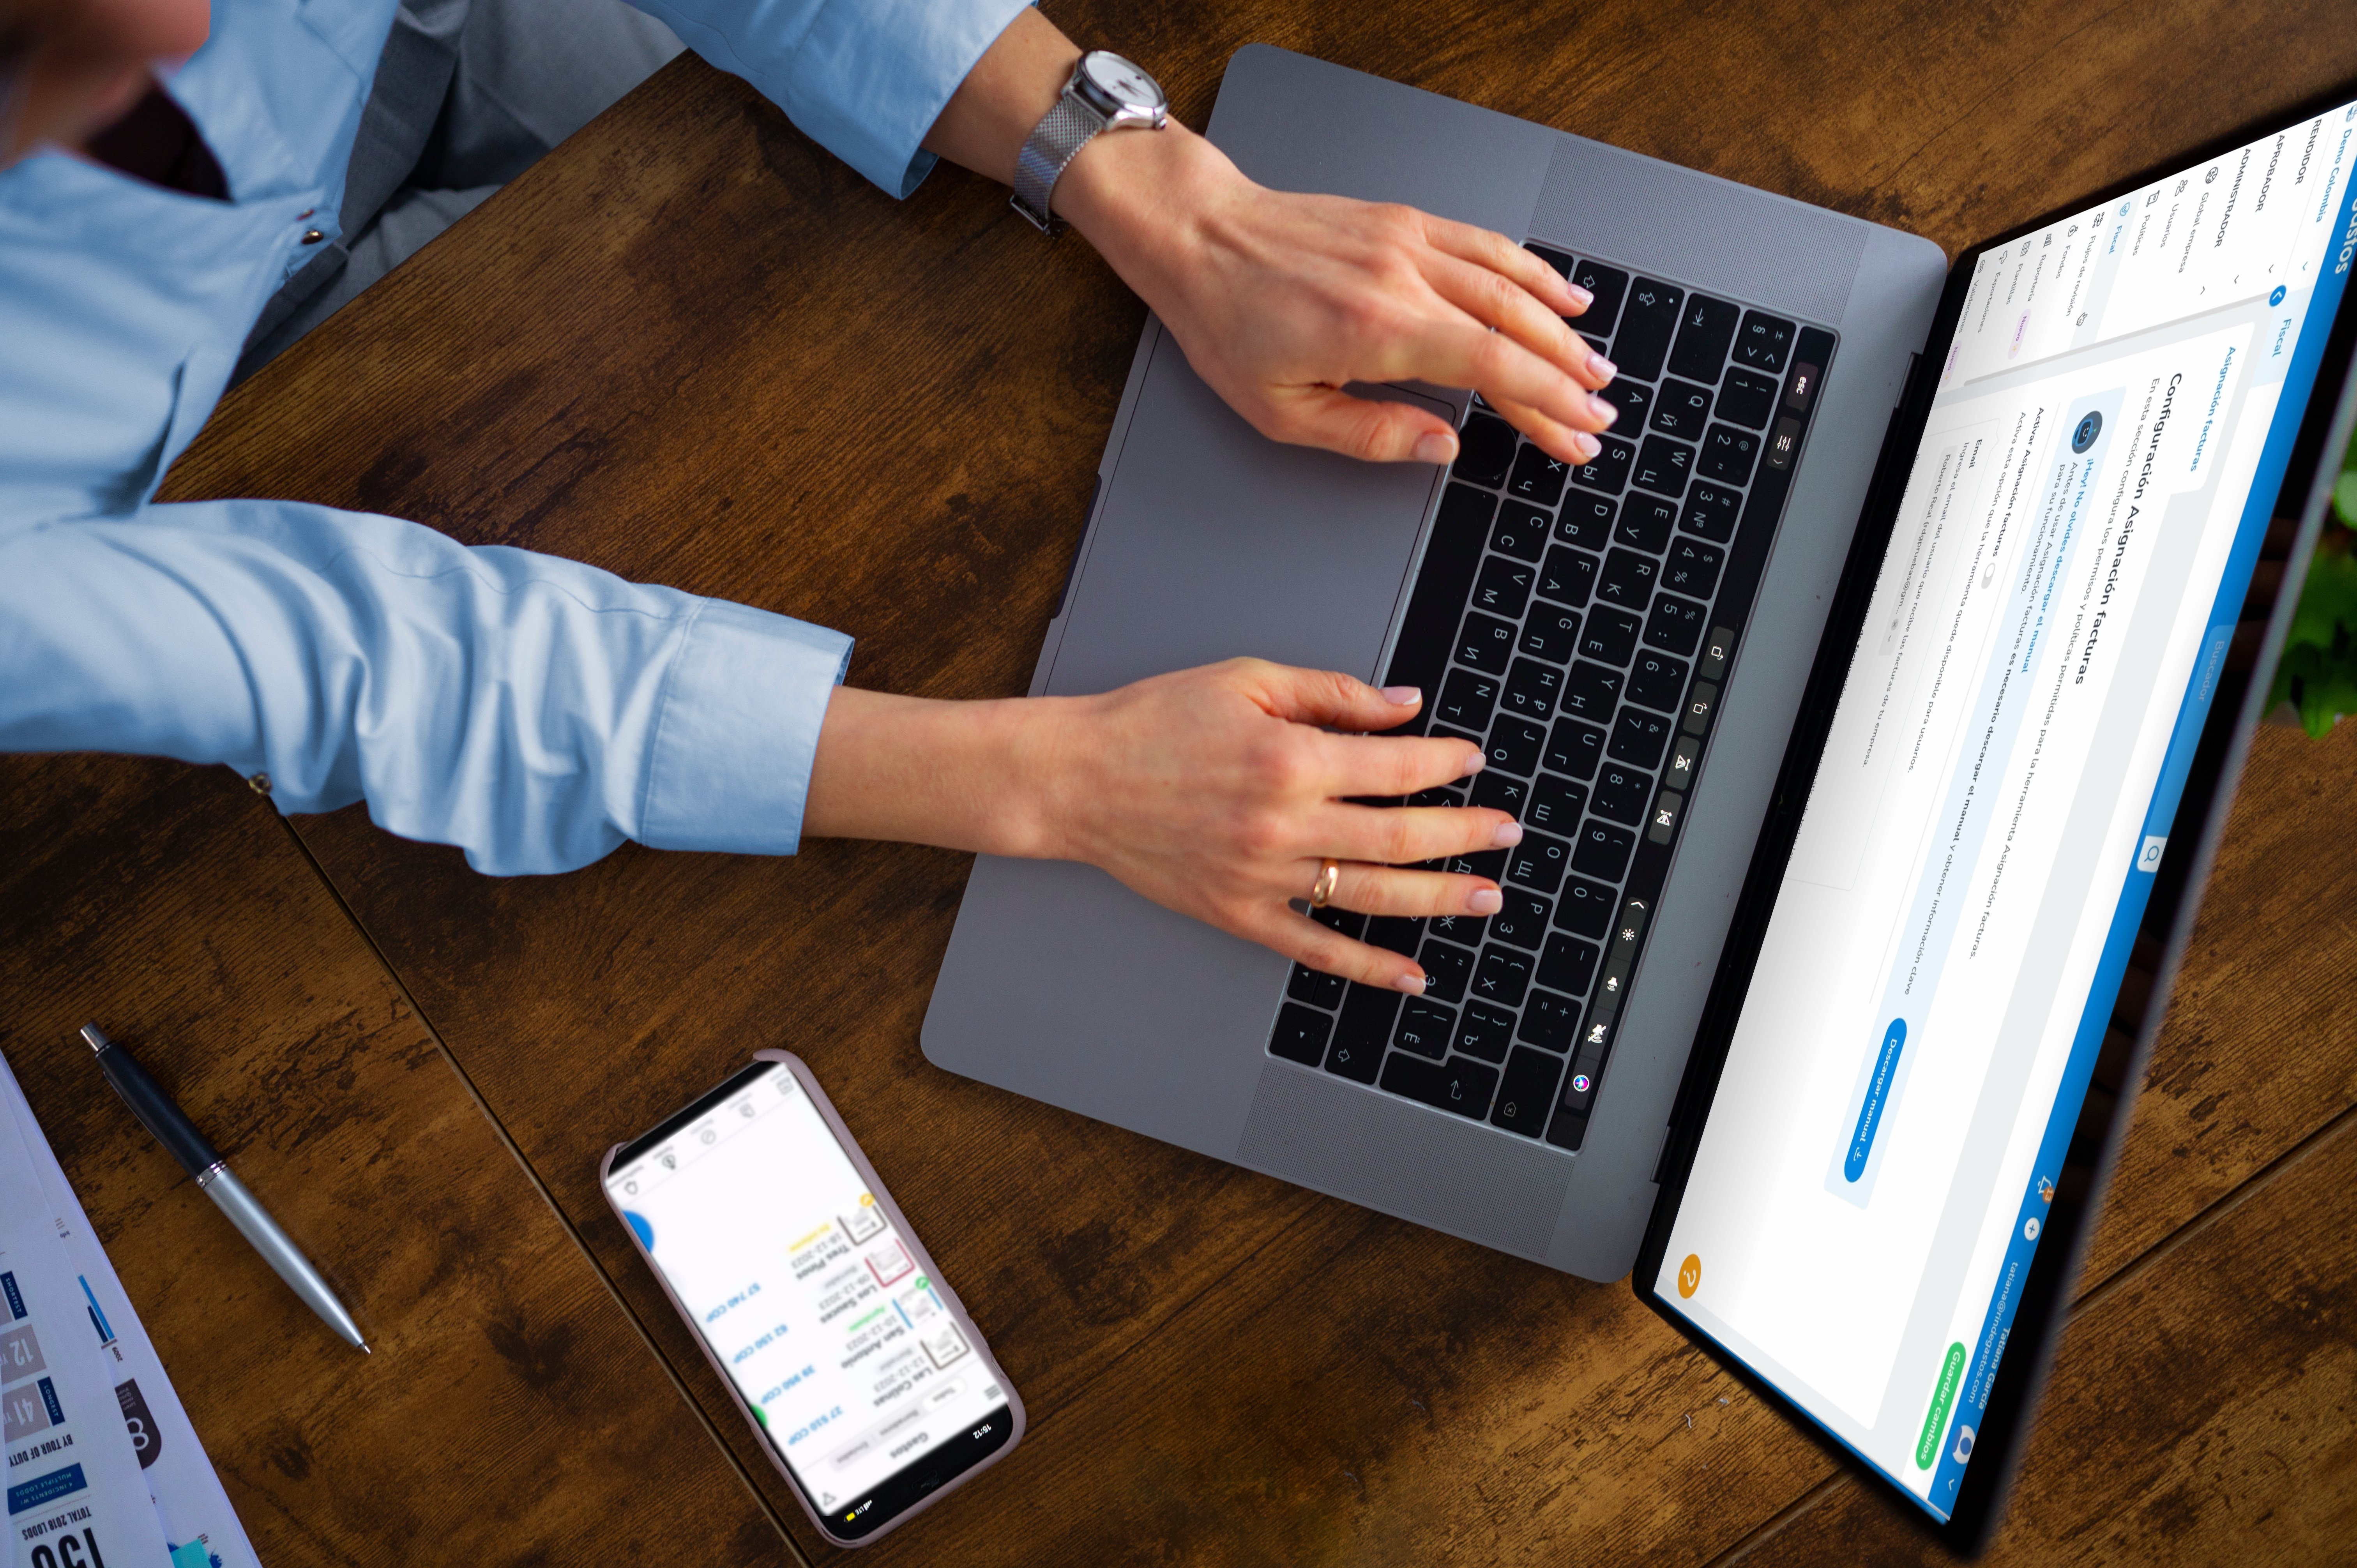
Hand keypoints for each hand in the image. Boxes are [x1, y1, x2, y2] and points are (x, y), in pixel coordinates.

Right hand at [805, 662, 1521, 988]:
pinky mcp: (1239, 914)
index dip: (1445, 766)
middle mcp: (1283, 825)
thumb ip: (1332, 694)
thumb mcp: (1247, 680)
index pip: (1394, 769)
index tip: (1472, 762)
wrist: (1079, 779)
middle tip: (1505, 832)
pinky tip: (1412, 975)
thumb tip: (1406, 708)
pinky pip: (1315, 949)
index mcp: (1288, 760)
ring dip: (1439, 900)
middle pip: (1399, 837)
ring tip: (1486, 898)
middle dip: (1464, 834)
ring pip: (1371, 897)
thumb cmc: (1155, 722)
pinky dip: (1368, 968)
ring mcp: (1262, 878)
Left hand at [915, 11, 1617, 468]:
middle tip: (1599, 412)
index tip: (1578, 432)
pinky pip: (1485, 244)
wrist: (1197, 237)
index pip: (1491, 370)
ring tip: (1595, 362)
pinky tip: (1559, 291)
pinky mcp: (1403, 221)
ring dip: (1562, 327)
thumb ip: (1370, 435)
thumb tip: (1442, 446)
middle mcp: (1403, 279)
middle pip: (1513, 330)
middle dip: (1566, 376)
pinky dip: (1531, 270)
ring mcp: (1408, 242)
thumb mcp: (1282, 412)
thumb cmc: (1228, 324)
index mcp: (1377, 332)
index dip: (1546, 405)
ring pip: (1510, 285)